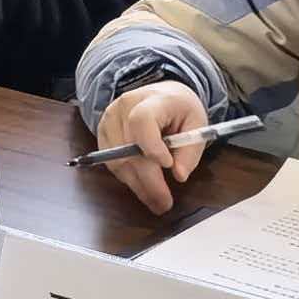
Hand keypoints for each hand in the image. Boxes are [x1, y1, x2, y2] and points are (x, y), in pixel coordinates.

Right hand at [93, 83, 214, 212]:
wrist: (161, 95)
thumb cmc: (180, 110)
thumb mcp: (197, 125)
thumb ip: (190, 151)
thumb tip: (179, 176)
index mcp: (152, 99)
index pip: (142, 120)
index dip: (151, 145)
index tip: (168, 165)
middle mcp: (124, 107)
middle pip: (128, 148)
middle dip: (148, 181)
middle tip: (164, 203)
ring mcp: (109, 120)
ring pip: (117, 161)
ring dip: (138, 185)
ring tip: (156, 201)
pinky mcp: (102, 133)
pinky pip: (111, 163)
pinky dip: (128, 178)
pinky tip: (143, 185)